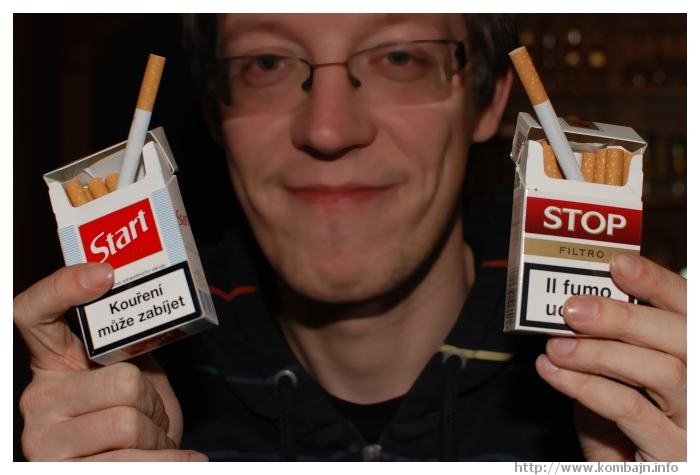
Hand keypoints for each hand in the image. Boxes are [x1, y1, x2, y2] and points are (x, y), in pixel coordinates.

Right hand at [14, 263, 207, 460]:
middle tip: (153, 413)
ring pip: (129, 424)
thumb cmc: (131, 414)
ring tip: (155, 440)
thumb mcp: (129, 372)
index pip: (32, 312)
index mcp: (52, 361)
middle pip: (123, 382)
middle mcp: (39, 398)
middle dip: (156, 402)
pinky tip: (184, 459)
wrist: (124, 465)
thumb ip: (132, 345)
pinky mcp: (63, 473)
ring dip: (159, 436)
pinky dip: (168, 461)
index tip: (104, 274)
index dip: (63, 287)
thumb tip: (166, 305)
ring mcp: (44, 440)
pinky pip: (130, 464)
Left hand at [535, 253, 685, 460]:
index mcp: (693, 359)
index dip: (658, 284)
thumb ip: (608, 350)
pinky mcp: (676, 455)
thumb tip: (574, 308)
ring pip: (663, 372)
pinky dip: (588, 387)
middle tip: (572, 309)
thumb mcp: (614, 384)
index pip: (689, 312)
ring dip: (600, 353)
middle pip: (682, 337)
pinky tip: (555, 374)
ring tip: (555, 347)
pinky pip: (632, 410)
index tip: (617, 264)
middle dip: (625, 316)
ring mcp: (697, 422)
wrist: (626, 474)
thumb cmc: (622, 434)